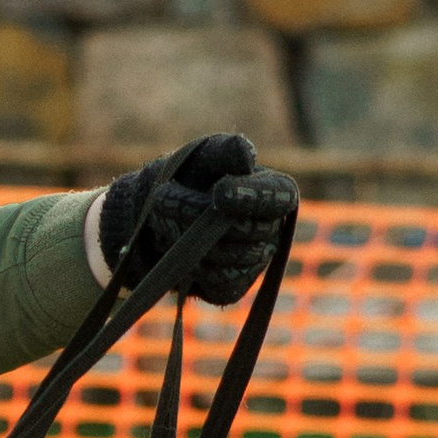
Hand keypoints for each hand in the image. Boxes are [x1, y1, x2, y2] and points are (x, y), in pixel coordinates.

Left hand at [95, 134, 297, 306]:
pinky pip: (218, 283)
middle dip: (197, 215)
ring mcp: (254, 262)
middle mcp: (271, 229)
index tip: (219, 192)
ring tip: (162, 220)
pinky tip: (176, 250)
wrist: (157, 215)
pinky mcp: (232, 287)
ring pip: (229, 258)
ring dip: (188, 240)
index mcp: (274, 193)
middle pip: (246, 229)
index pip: (280, 197)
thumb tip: (246, 154)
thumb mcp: (205, 155)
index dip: (253, 198)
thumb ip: (226, 150)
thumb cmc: (190, 177)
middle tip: (162, 198)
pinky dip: (191, 267)